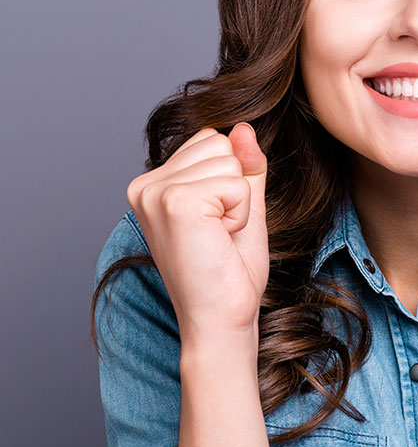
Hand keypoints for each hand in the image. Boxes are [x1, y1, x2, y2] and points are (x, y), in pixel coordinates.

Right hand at [125, 123, 268, 342]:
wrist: (222, 319)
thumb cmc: (229, 271)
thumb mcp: (244, 206)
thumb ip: (244, 165)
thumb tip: (243, 127)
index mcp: (153, 184)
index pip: (211, 138)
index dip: (230, 180)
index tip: (215, 222)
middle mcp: (145, 184)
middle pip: (220, 141)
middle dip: (235, 187)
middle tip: (218, 232)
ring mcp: (155, 192)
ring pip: (230, 159)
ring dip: (238, 201)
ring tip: (217, 236)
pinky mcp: (174, 201)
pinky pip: (235, 182)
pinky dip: (240, 212)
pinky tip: (218, 239)